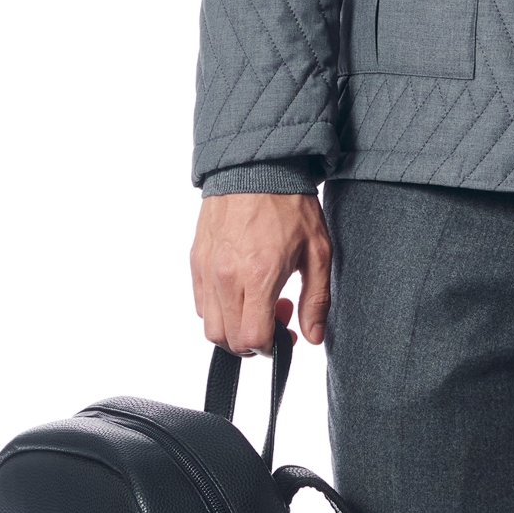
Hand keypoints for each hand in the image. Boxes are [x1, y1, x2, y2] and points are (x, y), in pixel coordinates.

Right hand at [190, 191, 331, 353]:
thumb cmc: (290, 203)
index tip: (286, 333)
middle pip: (227, 340)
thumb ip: (316, 298)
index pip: (252, 340)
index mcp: (258, 277)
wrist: (258, 166)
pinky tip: (240, 289)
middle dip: (253, 341)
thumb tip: (314, 336)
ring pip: (210, 326)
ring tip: (257, 302)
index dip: (271, 347)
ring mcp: (206, 269)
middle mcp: (226, 277)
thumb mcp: (317, 249)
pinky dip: (218, 309)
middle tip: (276, 315)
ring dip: (233, 328)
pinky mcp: (195, 260)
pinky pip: (200, 304)